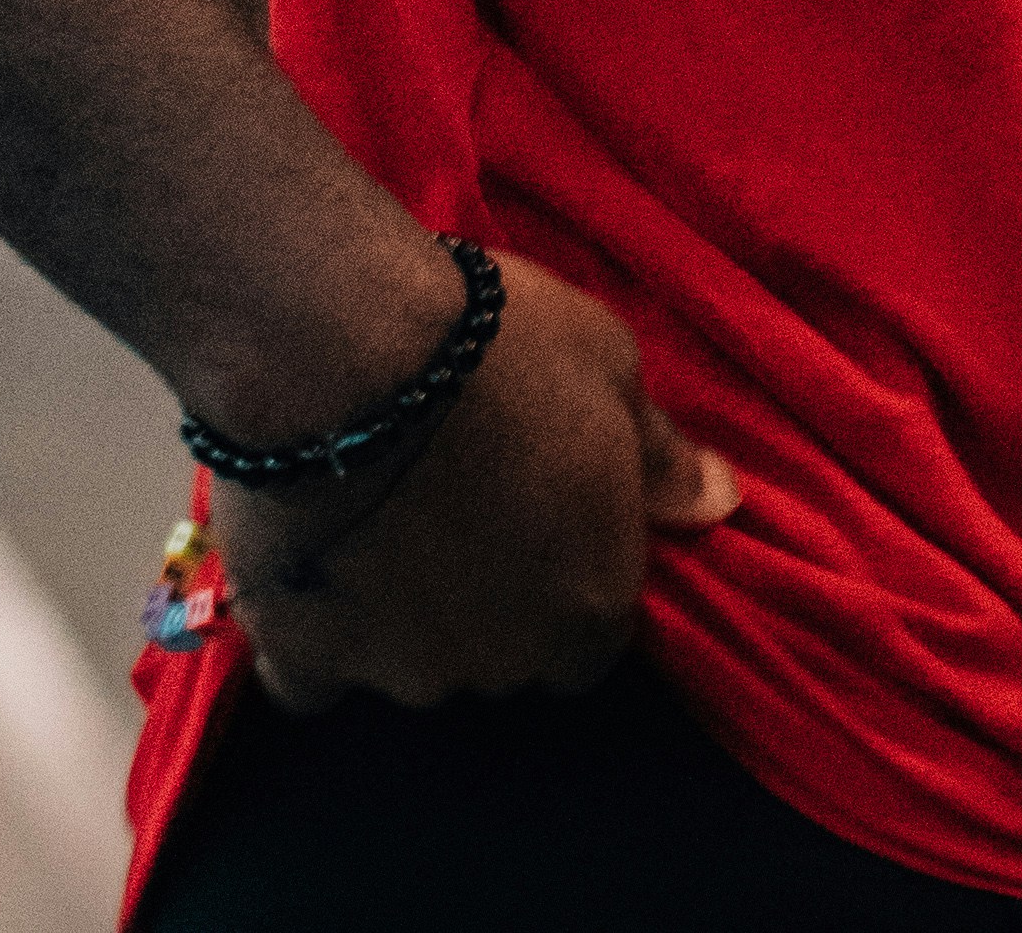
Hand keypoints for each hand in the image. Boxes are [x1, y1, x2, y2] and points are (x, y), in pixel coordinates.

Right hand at [214, 251, 738, 709]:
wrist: (347, 349)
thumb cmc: (501, 345)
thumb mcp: (609, 366)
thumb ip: (660, 454)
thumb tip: (718, 502)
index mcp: (592, 607)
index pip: (593, 634)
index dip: (565, 574)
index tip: (535, 513)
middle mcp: (504, 662)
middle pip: (504, 651)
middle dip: (488, 595)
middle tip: (455, 499)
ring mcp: (401, 669)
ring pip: (411, 663)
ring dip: (403, 611)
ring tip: (374, 515)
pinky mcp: (303, 654)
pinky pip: (310, 677)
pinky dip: (311, 638)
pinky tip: (307, 571)